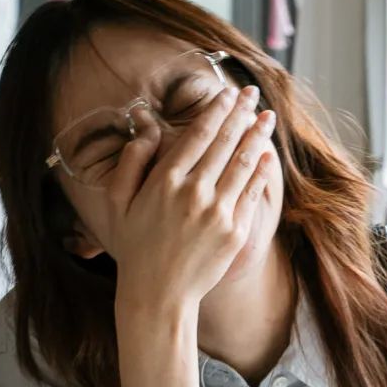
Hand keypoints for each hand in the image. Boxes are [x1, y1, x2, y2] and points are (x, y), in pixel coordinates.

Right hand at [109, 83, 275, 315]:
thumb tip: (146, 126)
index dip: (216, 110)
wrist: (159, 293)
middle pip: (225, 142)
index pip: (198, 135)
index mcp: (165, 180)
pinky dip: (262, 172)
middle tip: (252, 94)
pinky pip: (252, 194)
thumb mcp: (118, 201)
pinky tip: (268, 156)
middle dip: (241, 113)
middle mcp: (194, 192)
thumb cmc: (135, 246)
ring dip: (258, 136)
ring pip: (243, 164)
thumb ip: (132, 160)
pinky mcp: (235, 232)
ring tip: (268, 117)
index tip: (228, 94)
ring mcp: (218, 213)